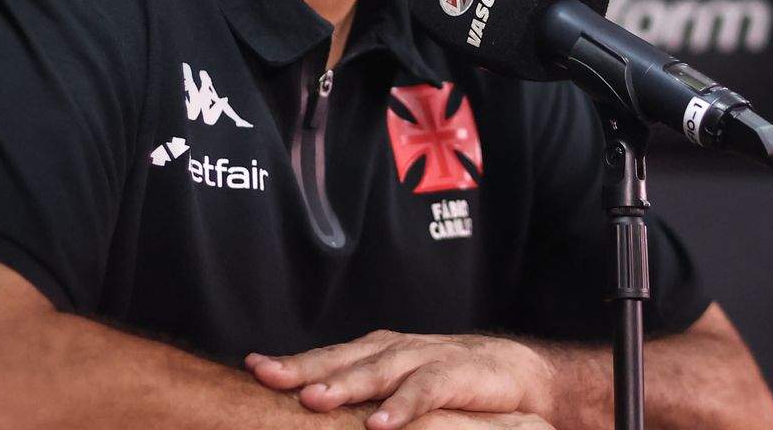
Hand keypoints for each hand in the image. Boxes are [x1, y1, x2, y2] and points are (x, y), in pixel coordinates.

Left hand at [245, 330, 554, 429]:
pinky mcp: (456, 376)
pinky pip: (425, 392)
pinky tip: (379, 424)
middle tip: (268, 376)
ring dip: (346, 383)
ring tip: (315, 399)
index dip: (292, 361)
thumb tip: (313, 410)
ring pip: (379, 370)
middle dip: (305, 367)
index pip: (328, 355)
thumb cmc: (450, 382)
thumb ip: (364, 394)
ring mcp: (426, 359)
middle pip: (344, 358)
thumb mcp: (402, 386)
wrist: (518, 374)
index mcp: (378, 351)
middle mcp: (396, 350)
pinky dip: (402, 407)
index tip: (253, 367)